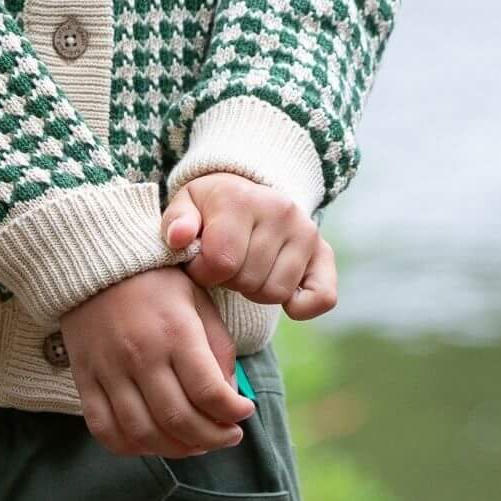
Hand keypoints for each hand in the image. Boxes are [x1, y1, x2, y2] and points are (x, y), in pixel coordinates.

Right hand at [56, 266, 255, 459]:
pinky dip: (132, 447)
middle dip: (213, 438)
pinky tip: (154, 441)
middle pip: (179, 420)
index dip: (233, 413)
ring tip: (197, 443)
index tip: (244, 413)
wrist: (96, 261)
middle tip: (228, 436)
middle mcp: (141, 354)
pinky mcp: (85, 378)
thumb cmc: (157, 280)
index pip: (209, 392)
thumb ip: (218, 347)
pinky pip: (105, 429)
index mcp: (175, 331)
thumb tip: (228, 395)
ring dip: (177, 449)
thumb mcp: (198, 300)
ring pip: (144, 433)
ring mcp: (109, 369)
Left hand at [162, 171, 337, 320]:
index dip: (203, 272)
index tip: (199, 262)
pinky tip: (282, 295)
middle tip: (224, 264)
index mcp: (240, 198)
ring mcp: (306, 231)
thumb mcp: (184, 206)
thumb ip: (176, 222)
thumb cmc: (209, 208)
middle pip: (247, 280)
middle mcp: (280, 210)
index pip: (220, 262)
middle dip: (228, 281)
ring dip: (254, 291)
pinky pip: (322, 297)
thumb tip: (179, 237)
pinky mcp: (324, 252)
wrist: (245, 193)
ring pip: (275, 293)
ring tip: (245, 268)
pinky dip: (300, 306)